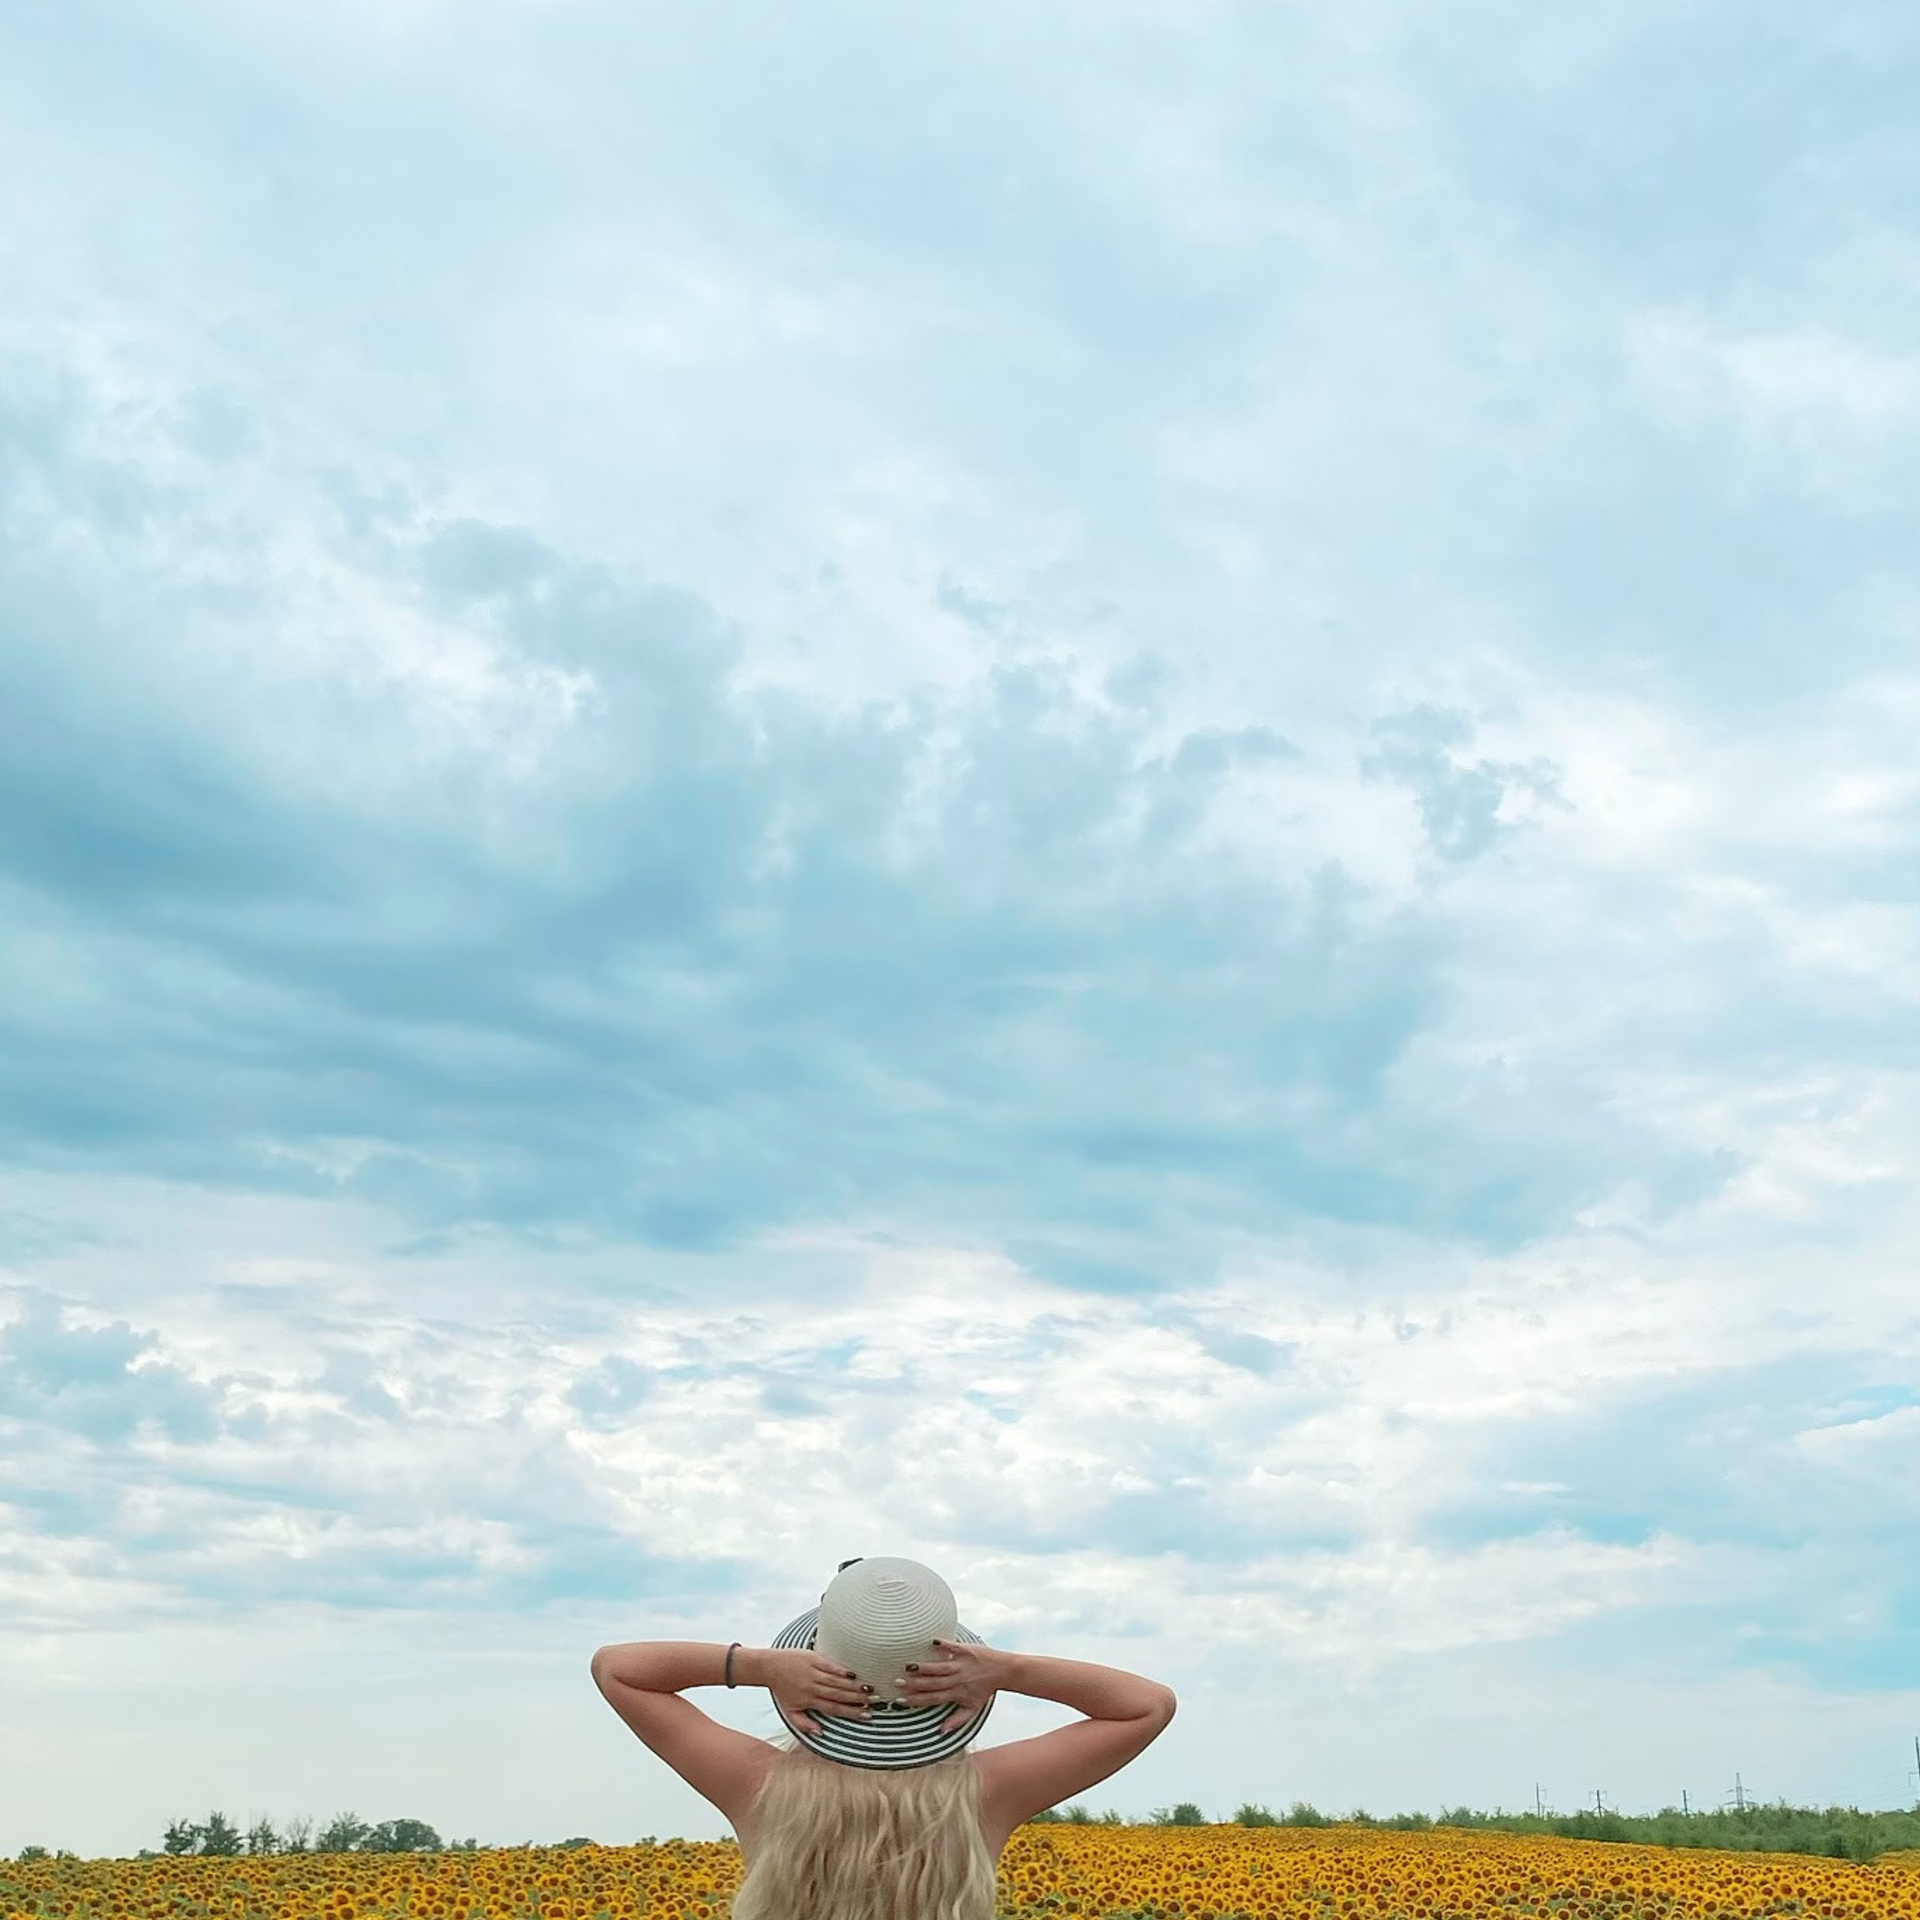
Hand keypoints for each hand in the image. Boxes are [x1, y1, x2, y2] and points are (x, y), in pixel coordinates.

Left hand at [757, 1647, 872, 1735]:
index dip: (850, 1712)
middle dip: (858, 1699)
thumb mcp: (789, 1711)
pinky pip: (830, 1665)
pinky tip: (853, 1674)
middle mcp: (812, 1687)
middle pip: (839, 1695)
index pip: (833, 1708)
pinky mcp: (813, 1658)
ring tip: (870, 1689)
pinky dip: (842, 1670)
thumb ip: (804, 1723)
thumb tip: (820, 1732)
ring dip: (854, 1685)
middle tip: (875, 1701)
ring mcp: (813, 1672)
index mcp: (808, 1701)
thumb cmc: (781, 1690)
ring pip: (837, 1681)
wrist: (769, 1667)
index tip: (866, 1715)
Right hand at [897, 1638, 1005, 1733]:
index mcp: (956, 1694)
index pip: (933, 1698)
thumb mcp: (973, 1709)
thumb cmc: (986, 1690)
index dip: (916, 1700)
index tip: (900, 1701)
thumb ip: (957, 1720)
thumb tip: (941, 1731)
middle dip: (914, 1684)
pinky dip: (942, 1645)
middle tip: (897, 1683)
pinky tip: (930, 1642)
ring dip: (923, 1667)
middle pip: (932, 1684)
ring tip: (907, 1666)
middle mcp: (957, 1680)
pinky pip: (952, 1647)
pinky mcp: (966, 1650)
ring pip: (939, 1667)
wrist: (1004, 1671)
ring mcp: (961, 1664)